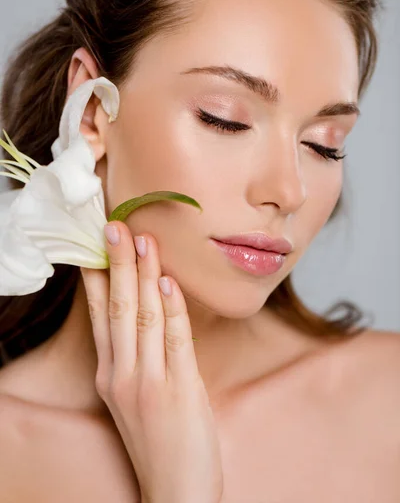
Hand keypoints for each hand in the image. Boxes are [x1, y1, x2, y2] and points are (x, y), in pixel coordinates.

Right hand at [80, 221, 223, 502]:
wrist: (176, 493)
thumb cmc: (160, 440)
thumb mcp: (137, 397)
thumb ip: (138, 356)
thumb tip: (149, 310)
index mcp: (111, 375)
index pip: (101, 317)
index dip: (99, 279)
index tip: (96, 246)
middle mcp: (122, 375)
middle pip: (119, 308)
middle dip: (117, 264)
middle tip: (115, 227)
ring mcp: (148, 382)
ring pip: (143, 317)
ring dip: (144, 276)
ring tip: (143, 241)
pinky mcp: (178, 390)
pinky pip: (175, 340)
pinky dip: (172, 309)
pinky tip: (169, 282)